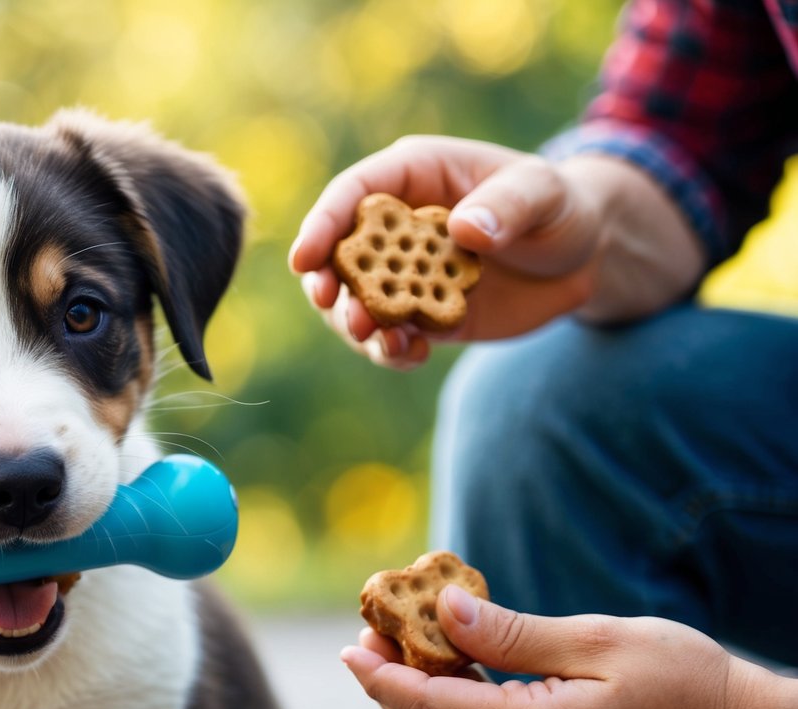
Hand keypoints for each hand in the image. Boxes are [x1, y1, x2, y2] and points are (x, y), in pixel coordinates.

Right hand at [290, 136, 702, 368]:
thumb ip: (507, 205)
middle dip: (331, 286)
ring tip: (386, 343)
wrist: (583, 256)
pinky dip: (392, 351)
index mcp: (412, 175)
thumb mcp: (544, 194)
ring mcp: (404, 272)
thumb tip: (462, 229)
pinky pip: (391, 335)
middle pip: (339, 254)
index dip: (323, 225)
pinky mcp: (421, 312)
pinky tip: (411, 355)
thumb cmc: (560, 204)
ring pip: (357, 301)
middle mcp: (397, 225)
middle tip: (342, 310)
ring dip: (359, 326)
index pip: (353, 194)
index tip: (304, 260)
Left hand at [341, 586, 797, 708]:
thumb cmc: (684, 680)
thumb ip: (511, 634)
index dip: (381, 678)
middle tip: (368, 632)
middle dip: (389, 684)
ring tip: (400, 642)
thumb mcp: (595, 640)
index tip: (350, 645)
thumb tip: (445, 611)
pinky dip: (456, 708)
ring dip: (420, 696)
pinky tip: (452, 669)